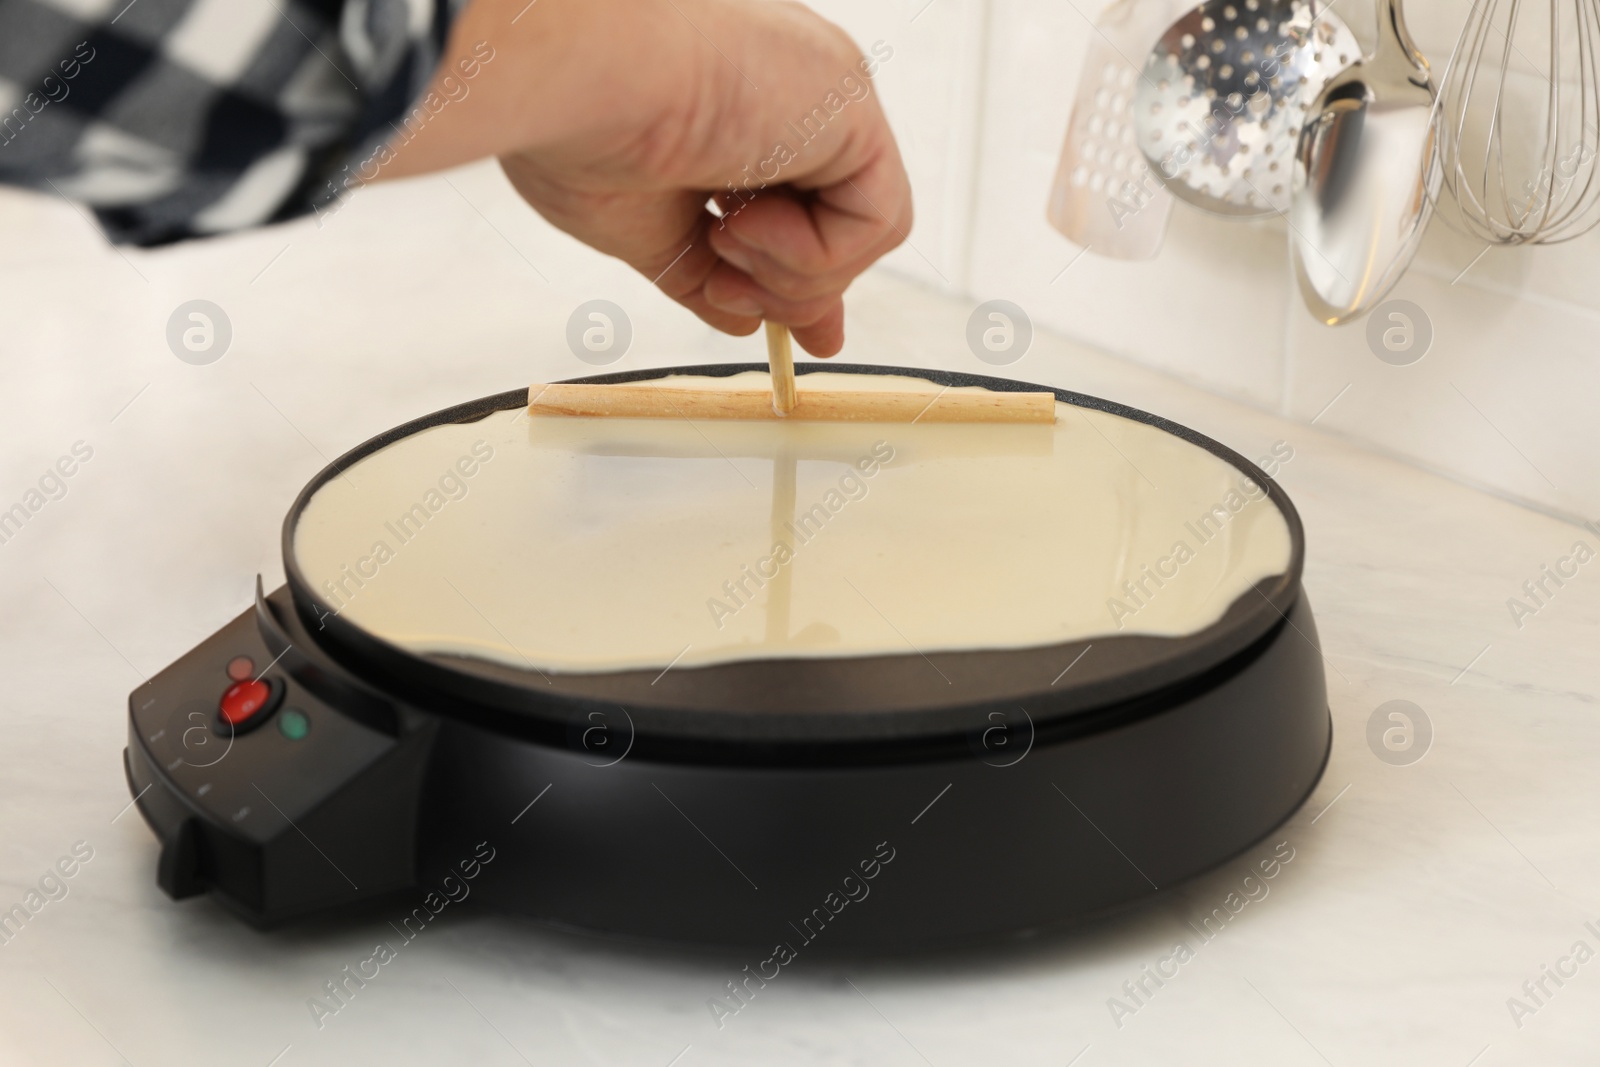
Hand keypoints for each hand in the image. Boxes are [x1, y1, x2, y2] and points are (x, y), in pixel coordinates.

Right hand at [380, 0, 911, 355]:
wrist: (572, 82)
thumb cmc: (577, 131)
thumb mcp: (646, 228)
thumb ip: (707, 271)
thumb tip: (748, 320)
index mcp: (745, 110)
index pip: (805, 202)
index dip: (801, 273)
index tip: (789, 331)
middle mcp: (794, 96)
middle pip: (839, 225)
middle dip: (793, 288)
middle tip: (726, 288)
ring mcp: (826, 97)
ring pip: (863, 233)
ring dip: (790, 274)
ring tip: (722, 240)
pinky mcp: (852, 109)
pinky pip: (878, 222)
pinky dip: (812, 255)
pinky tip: (743, 224)